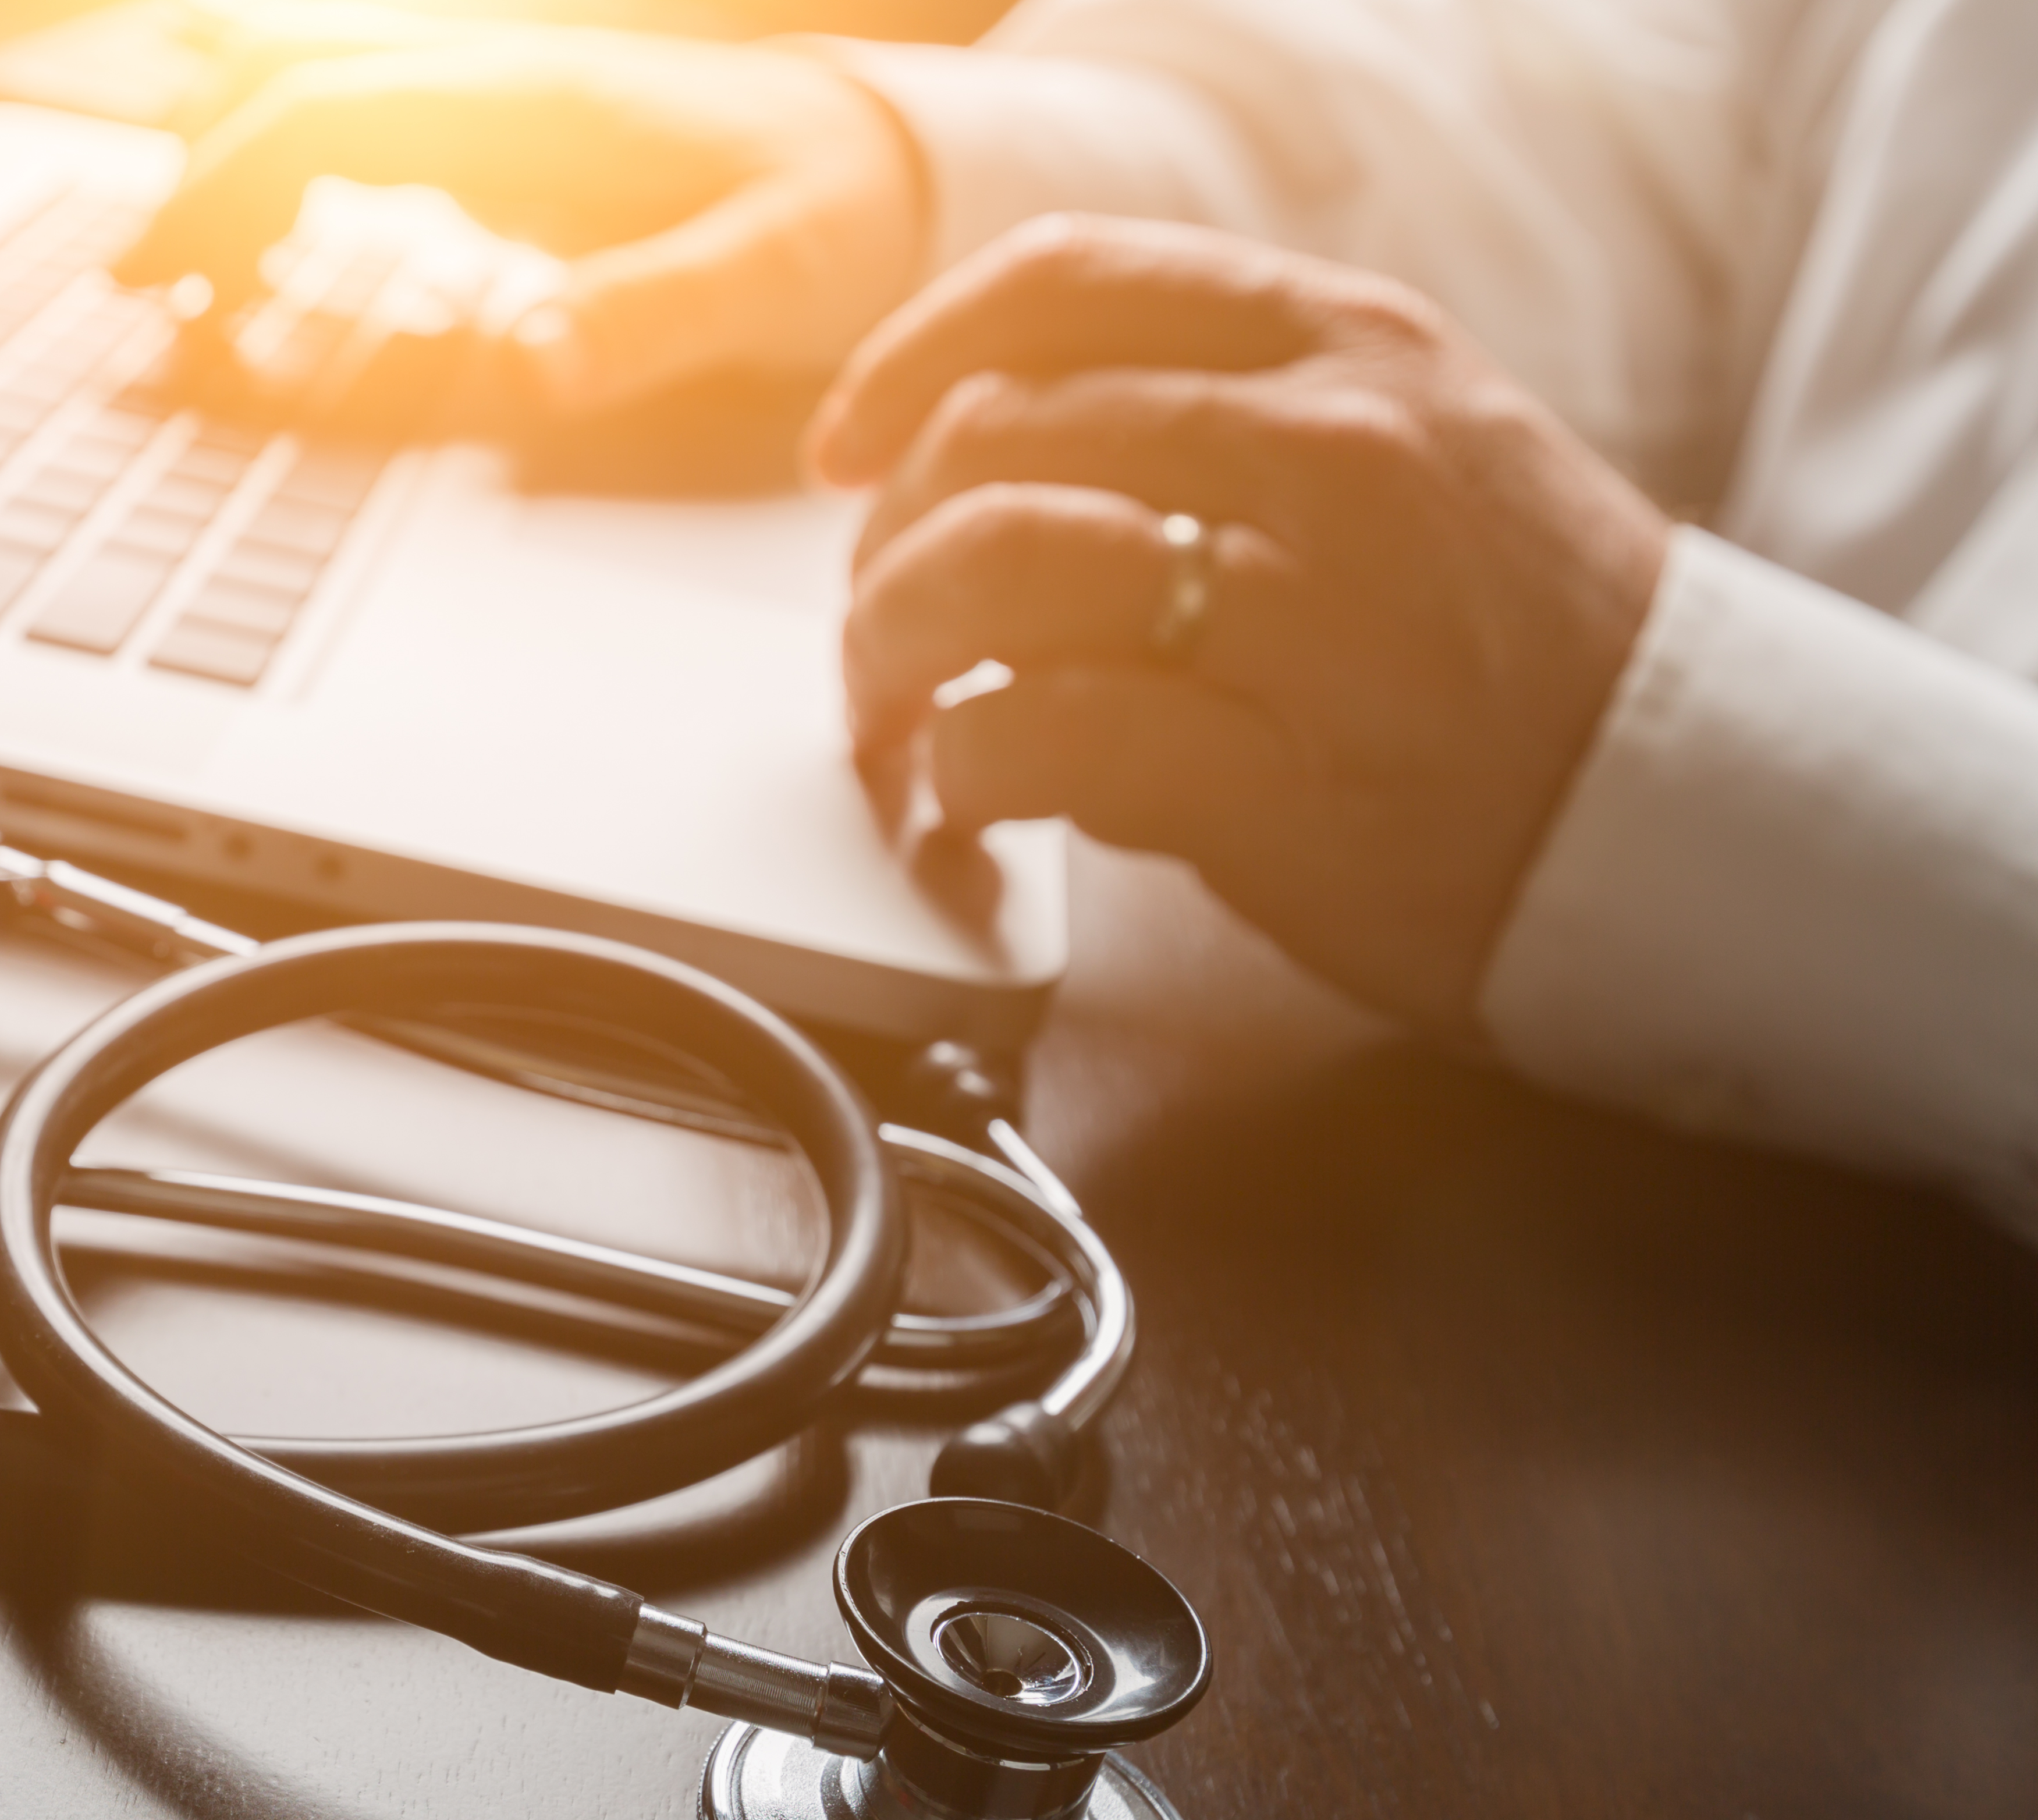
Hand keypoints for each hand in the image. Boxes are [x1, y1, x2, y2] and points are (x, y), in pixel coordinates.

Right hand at [114, 26, 931, 413]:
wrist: (912, 166)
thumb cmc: (847, 210)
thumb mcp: (773, 271)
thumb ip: (650, 314)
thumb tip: (527, 361)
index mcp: (542, 101)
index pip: (328, 114)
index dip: (224, 186)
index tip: (162, 272)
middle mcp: (509, 84)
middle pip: (298, 102)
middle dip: (199, 190)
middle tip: (132, 296)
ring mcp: (508, 110)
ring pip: (327, 113)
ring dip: (240, 187)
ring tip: (179, 292)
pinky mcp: (520, 149)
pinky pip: (378, 148)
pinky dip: (304, 196)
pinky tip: (274, 269)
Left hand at [813, 217, 1672, 1033]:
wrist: (1693, 811)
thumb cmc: (1523, 645)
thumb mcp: (1415, 447)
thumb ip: (1237, 407)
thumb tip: (1006, 427)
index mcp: (1351, 350)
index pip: (1067, 286)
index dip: (913, 358)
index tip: (849, 444)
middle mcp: (1330, 455)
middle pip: (995, 438)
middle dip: (887, 544)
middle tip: (876, 627)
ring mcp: (1310, 620)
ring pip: (995, 570)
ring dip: (892, 652)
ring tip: (895, 713)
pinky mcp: (1281, 786)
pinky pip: (1037, 737)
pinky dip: (960, 772)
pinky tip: (968, 798)